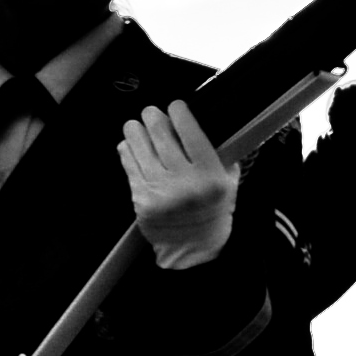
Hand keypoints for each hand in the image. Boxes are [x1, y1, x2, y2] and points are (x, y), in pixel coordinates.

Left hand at [120, 100, 237, 269]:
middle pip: (159, 132)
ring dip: (136, 129)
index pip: (189, 131)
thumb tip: (198, 122)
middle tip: (153, 113)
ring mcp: (159, 190)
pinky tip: (133, 145)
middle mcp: (184, 182)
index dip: (179, 111)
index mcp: (210, 176)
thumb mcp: (228, 182)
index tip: (176, 106)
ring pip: (137, 142)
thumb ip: (220, 153)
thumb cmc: (212, 210)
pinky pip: (127, 161)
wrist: (192, 248)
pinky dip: (128, 148)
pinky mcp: (139, 198)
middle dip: (153, 115)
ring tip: (140, 127)